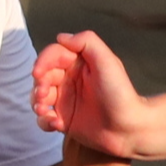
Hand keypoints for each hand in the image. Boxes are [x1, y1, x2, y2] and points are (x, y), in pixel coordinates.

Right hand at [33, 30, 148, 156]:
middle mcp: (69, 80)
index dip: (42, 61)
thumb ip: (86, 42)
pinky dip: (44, 121)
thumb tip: (61, 37)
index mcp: (78, 63)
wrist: (129, 128)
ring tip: (44, 111)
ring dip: (36, 103)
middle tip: (43, 95)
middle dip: (39, 85)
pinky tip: (56, 125)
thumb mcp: (107, 61)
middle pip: (42, 76)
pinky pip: (44, 119)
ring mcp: (65, 101)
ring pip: (38, 97)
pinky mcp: (64, 120)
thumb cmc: (120, 93)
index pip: (53, 55)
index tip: (38, 73)